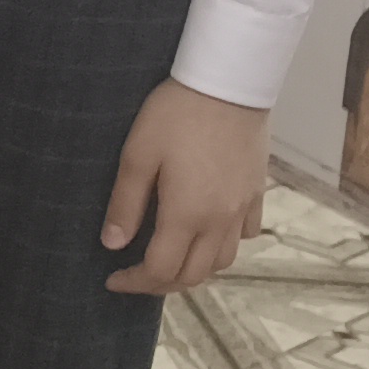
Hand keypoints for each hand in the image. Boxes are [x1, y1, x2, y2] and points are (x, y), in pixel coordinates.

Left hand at [102, 78, 271, 294]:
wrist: (228, 85)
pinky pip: (245, 235)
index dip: (135, 282)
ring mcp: (242, 208)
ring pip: (223, 261)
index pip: (161, 270)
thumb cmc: (176, 114)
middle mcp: (220, 220)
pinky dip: (224, 246)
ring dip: (194, 270)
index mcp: (187, 215)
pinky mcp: (256, 192)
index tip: (112, 279)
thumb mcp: (137, 156)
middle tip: (135, 275)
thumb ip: (125, 205)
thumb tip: (112, 244)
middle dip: (161, 284)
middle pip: (194, 275)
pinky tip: (205, 232)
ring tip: (168, 258)